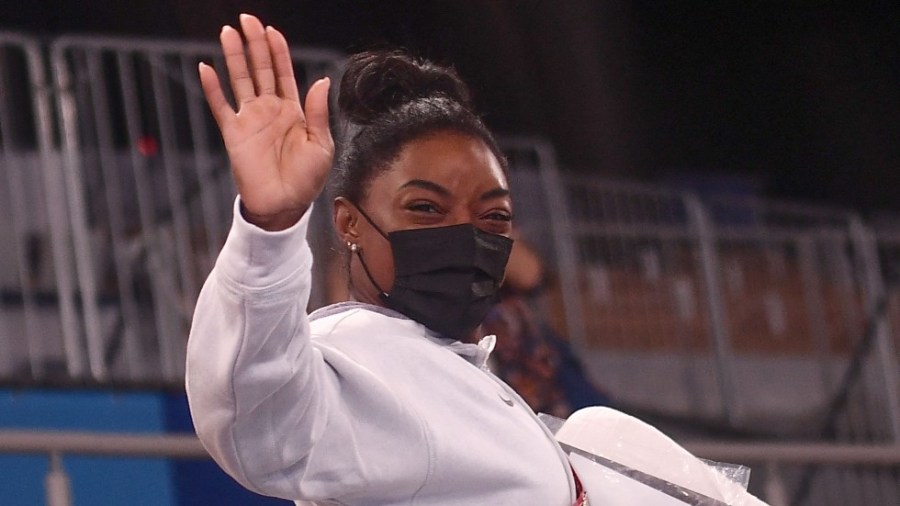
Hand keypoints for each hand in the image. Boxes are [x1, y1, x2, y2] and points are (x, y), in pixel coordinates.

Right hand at [199, 14, 333, 230]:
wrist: (284, 206)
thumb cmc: (306, 180)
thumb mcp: (321, 145)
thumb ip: (317, 112)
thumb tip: (321, 80)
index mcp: (293, 111)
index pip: (284, 73)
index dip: (278, 51)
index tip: (271, 31)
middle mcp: (270, 110)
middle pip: (260, 69)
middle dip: (254, 44)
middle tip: (247, 19)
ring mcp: (250, 120)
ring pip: (240, 80)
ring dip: (234, 56)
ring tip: (228, 32)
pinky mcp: (234, 134)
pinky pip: (221, 106)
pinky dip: (212, 88)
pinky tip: (205, 67)